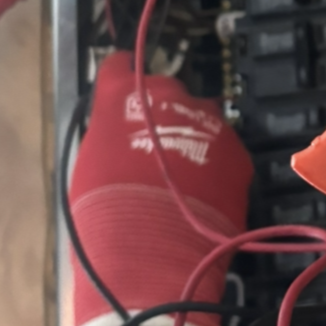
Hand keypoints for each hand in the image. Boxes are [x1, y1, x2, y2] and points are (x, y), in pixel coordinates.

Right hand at [62, 51, 252, 325]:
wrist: (151, 258)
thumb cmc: (103, 219)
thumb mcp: (89, 167)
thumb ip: (108, 137)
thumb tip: (117, 136)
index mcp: (120, 95)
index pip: (119, 66)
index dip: (120, 83)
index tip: (122, 99)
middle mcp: (167, 96)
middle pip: (166, 90)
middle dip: (161, 112)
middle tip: (152, 147)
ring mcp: (207, 121)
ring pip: (201, 116)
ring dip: (192, 135)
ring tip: (181, 175)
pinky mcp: (237, 151)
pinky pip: (225, 147)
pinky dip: (216, 163)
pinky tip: (204, 192)